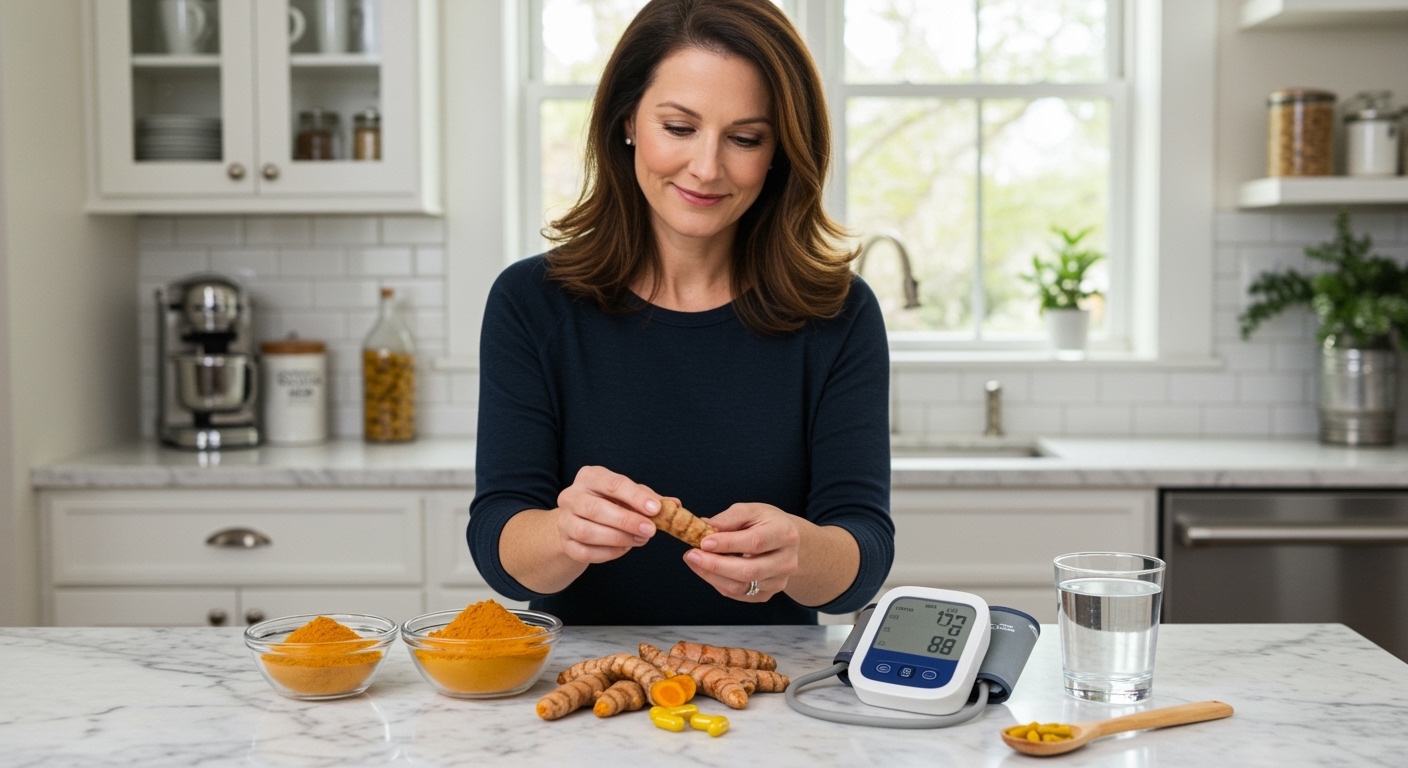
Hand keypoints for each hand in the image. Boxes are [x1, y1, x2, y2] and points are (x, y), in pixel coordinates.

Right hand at [554, 466, 663, 564]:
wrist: (580, 521)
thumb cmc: (609, 503)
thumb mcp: (628, 495)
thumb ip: (649, 499)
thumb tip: (675, 505)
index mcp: (590, 477)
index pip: (613, 484)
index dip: (636, 497)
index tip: (655, 509)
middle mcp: (571, 496)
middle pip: (596, 509)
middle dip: (627, 521)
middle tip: (650, 530)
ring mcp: (564, 520)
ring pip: (587, 532)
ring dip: (618, 538)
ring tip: (640, 540)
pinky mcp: (565, 542)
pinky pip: (585, 552)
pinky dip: (608, 553)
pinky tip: (624, 549)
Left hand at [683, 503, 800, 601]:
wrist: (787, 542)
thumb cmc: (767, 523)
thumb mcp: (751, 510)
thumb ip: (729, 518)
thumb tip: (704, 526)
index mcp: (784, 534)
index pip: (755, 542)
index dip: (728, 544)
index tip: (704, 542)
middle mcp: (786, 561)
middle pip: (748, 570)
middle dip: (715, 565)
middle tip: (691, 555)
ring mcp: (778, 581)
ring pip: (741, 586)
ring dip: (712, 576)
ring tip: (695, 561)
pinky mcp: (767, 594)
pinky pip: (738, 594)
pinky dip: (718, 583)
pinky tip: (707, 571)